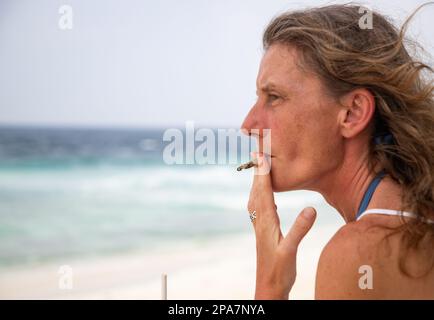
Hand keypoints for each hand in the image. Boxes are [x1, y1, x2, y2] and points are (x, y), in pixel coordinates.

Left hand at [248, 152, 316, 299]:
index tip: (260, 155)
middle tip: (257, 153)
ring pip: (255, 198)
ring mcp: (259, 226)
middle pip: (256, 190)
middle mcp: (260, 220)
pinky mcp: (262, 231)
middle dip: (257, 171)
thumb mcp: (291, 250)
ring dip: (256, 182)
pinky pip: (258, 207)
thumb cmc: (279, 270)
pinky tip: (262, 196)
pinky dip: (259, 195)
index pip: (263, 191)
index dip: (262, 172)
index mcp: (266, 221)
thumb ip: (300, 229)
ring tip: (258, 169)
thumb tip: (311, 209)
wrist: (268, 287)